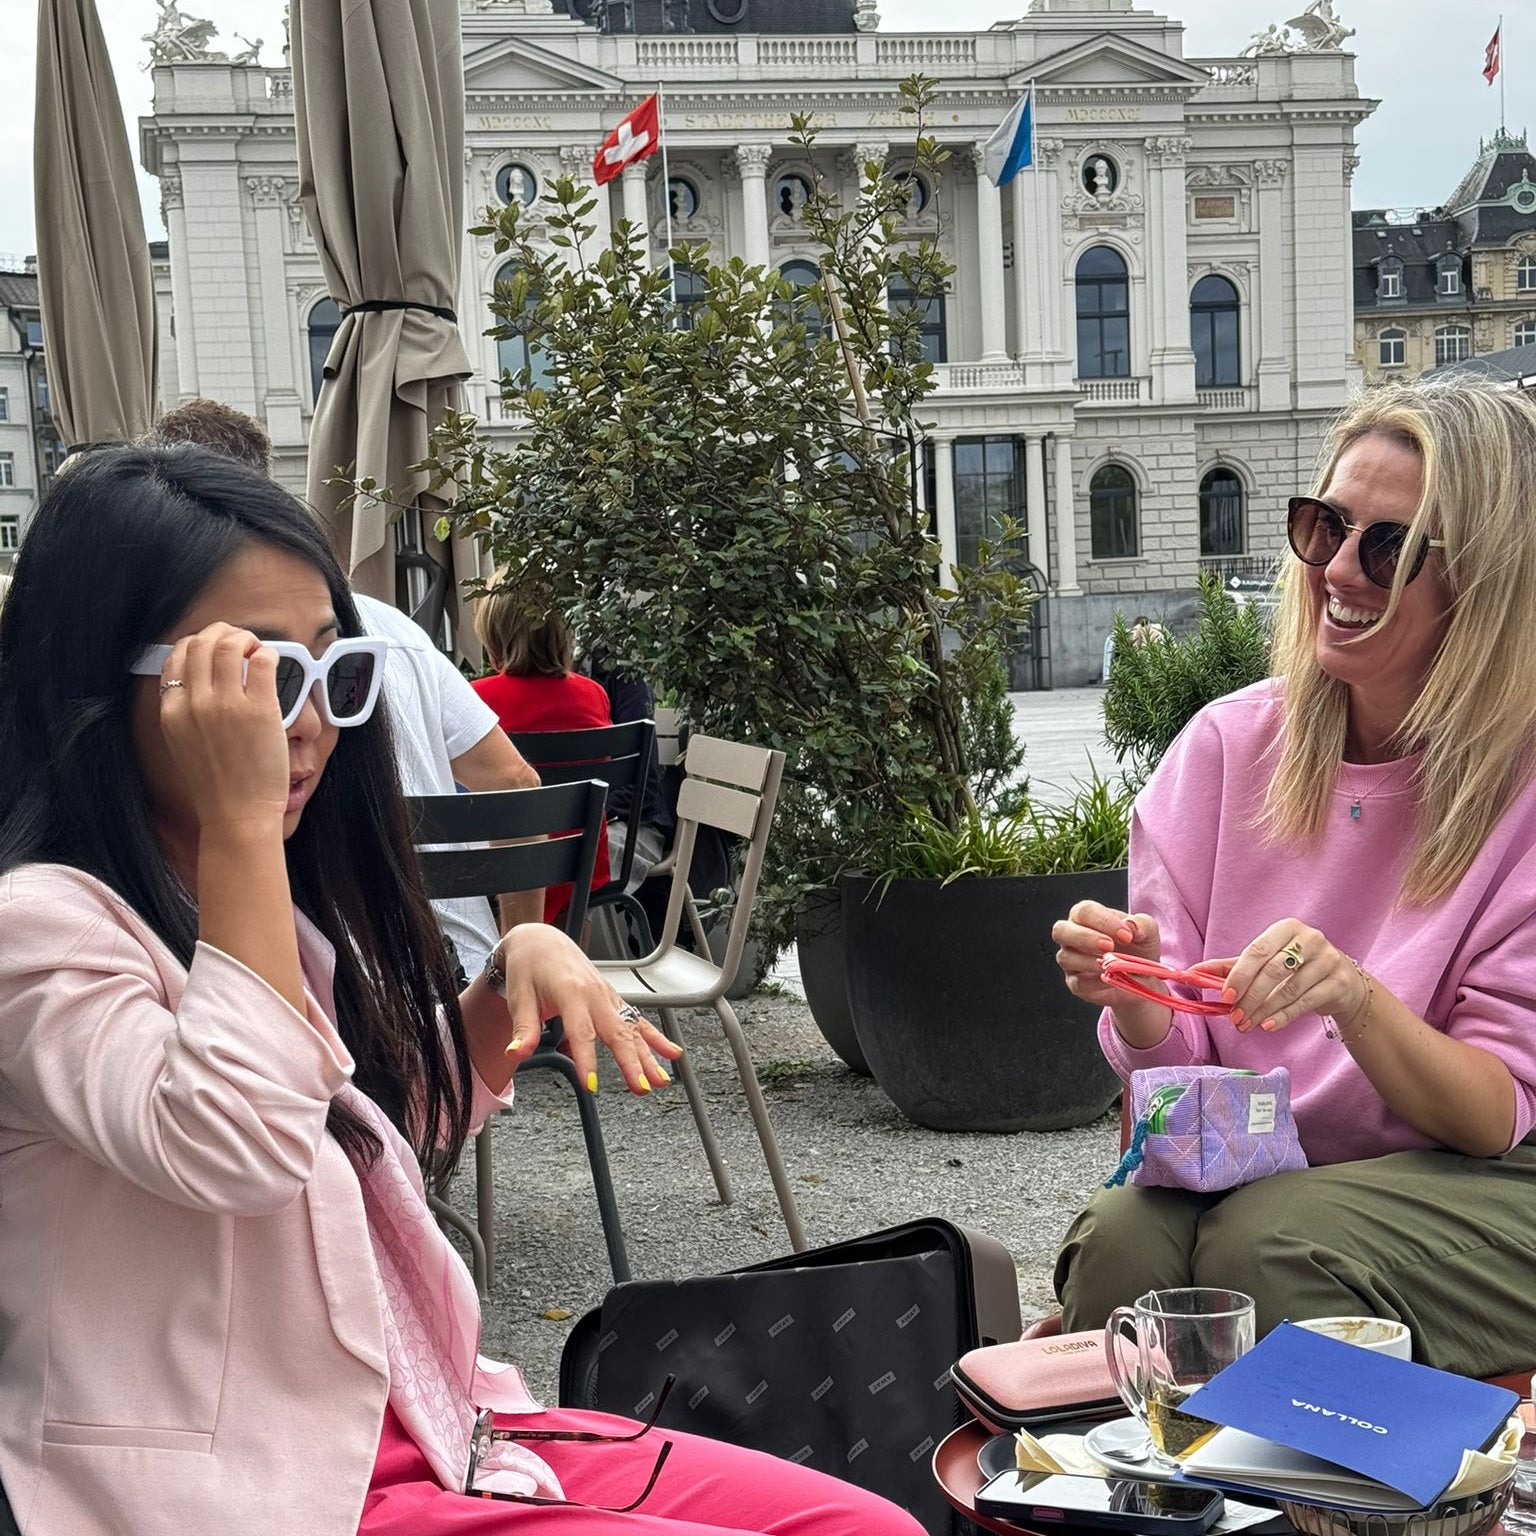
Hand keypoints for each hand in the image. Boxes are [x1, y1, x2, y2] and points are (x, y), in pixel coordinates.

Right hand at [157, 624, 290, 836]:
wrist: (237, 814)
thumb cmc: (216, 785)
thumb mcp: (183, 743)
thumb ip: (185, 711)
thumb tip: (199, 681)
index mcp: (172, 711)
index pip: (176, 656)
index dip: (196, 643)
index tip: (214, 647)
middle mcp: (195, 702)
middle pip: (200, 643)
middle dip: (221, 633)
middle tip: (240, 641)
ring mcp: (227, 704)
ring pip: (229, 645)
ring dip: (246, 638)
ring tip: (256, 649)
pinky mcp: (259, 710)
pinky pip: (263, 661)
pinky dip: (268, 653)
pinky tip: (272, 662)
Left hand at [498, 925, 683, 1094]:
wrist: (542, 941)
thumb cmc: (530, 967)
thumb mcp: (519, 997)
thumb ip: (523, 1028)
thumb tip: (515, 1053)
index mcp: (571, 992)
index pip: (581, 1031)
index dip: (587, 1059)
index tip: (591, 1085)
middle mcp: (595, 994)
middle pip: (617, 1032)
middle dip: (631, 1062)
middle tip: (641, 1088)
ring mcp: (608, 996)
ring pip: (632, 1029)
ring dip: (648, 1055)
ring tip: (660, 1080)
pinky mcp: (613, 999)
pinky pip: (638, 1020)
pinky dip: (655, 1038)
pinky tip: (670, 1053)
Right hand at [1052, 900, 1162, 1010]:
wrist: (1144, 977)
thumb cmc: (1140, 947)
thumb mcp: (1148, 932)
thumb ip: (1142, 924)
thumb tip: (1131, 926)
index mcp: (1086, 917)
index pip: (1084, 911)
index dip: (1103, 921)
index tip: (1127, 935)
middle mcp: (1072, 936)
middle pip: (1061, 930)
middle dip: (1085, 938)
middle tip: (1109, 946)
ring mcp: (1070, 960)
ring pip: (1065, 957)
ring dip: (1089, 961)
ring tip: (1111, 964)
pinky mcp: (1075, 983)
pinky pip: (1077, 982)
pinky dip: (1094, 981)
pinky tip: (1110, 979)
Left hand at [1216, 921, 1368, 1033]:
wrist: (1343, 983)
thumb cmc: (1296, 968)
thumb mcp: (1265, 962)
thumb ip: (1231, 966)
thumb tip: (1192, 972)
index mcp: (1287, 928)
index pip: (1258, 951)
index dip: (1239, 975)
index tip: (1225, 997)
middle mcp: (1310, 939)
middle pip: (1273, 970)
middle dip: (1251, 997)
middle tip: (1235, 1017)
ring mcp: (1328, 960)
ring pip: (1290, 989)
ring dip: (1264, 1010)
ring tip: (1247, 1024)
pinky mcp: (1339, 983)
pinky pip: (1307, 1002)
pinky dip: (1284, 1016)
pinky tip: (1268, 1025)